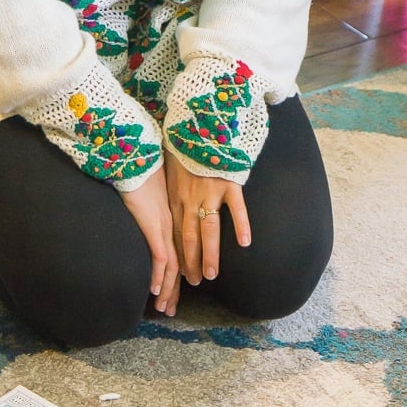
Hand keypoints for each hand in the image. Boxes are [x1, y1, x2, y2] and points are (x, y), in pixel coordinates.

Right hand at [119, 165, 180, 315]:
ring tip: (163, 307)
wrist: (136, 156)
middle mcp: (170, 225)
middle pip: (176, 264)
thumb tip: (140, 217)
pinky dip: (158, 273)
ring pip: (170, 265)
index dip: (176, 275)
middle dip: (173, 290)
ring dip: (167, 289)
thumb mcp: (148, 192)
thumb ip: (148, 207)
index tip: (173, 292)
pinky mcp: (153, 224)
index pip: (176, 253)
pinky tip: (155, 289)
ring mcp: (163, 225)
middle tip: (170, 310)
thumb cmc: (140, 171)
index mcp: (170, 218)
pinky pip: (159, 254)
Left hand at [164, 151, 250, 285]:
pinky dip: (241, 225)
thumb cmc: (182, 141)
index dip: (177, 253)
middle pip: (188, 237)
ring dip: (209, 254)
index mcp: (175, 195)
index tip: (179, 272)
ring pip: (208, 230)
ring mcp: (209, 192)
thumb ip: (169, 182)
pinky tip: (245, 243)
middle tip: (195, 283)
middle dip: (191, 262)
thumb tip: (161, 189)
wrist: (198, 122)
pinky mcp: (228, 183)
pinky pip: (235, 208)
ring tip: (211, 275)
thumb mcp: (167, 164)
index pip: (174, 232)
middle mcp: (190, 198)